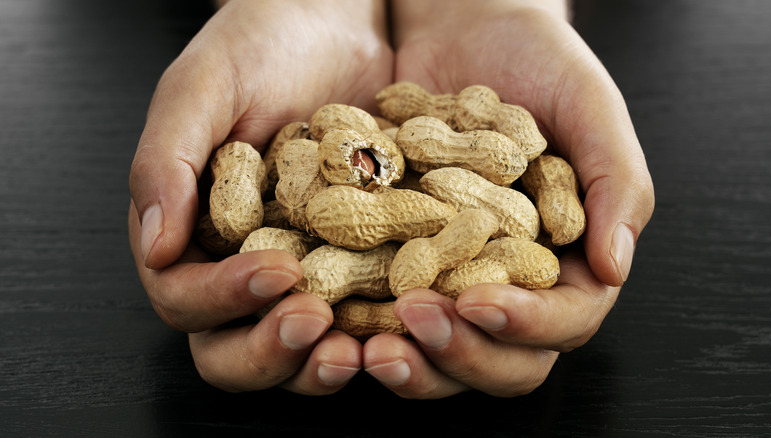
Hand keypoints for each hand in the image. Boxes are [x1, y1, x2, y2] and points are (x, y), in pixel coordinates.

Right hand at [128, 0, 392, 393]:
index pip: (183, 295)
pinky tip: (405, 320)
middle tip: (314, 325)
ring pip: (296, 344)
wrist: (332, 22)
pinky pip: (360, 311)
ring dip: (321, 359)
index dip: (223, 299)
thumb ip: (166, 164)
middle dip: (271, 349)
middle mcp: (240, 262)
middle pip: (233, 346)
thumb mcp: (202, 91)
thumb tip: (154, 246)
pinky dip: (377, 329)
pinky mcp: (354, 261)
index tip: (277, 272)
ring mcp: (301, 267)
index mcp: (190, 232)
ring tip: (358, 350)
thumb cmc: (257, 46)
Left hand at [362, 0, 654, 397]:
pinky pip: (382, 308)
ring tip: (370, 346)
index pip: (564, 321)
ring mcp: (452, 276)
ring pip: (440, 351)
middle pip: (502, 359)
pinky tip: (332, 315)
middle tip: (419, 318)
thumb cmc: (538, 62)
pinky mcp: (399, 260)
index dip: (526, 325)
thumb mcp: (588, 108)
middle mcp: (510, 281)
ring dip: (410, 360)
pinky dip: (361, 322)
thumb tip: (615, 267)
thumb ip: (615, 184)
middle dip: (461, 353)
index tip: (479, 302)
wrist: (464, 25)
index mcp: (567, 260)